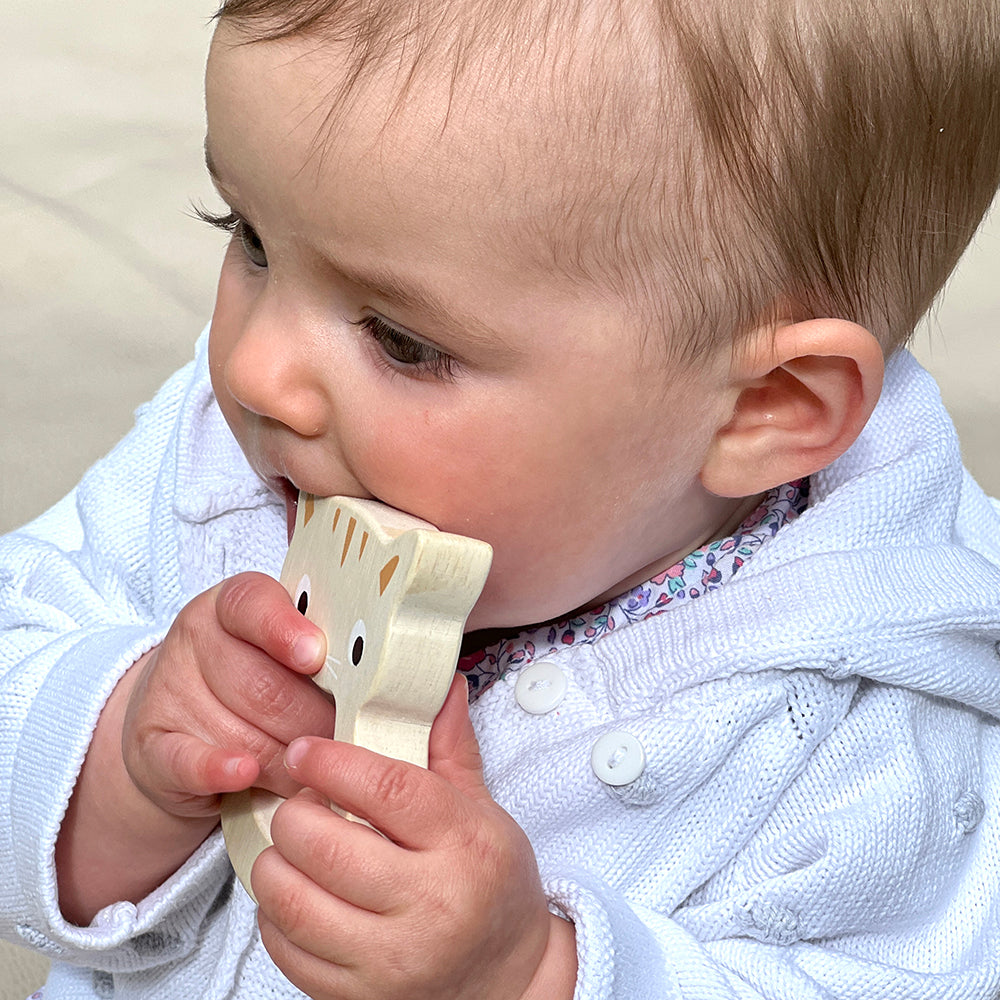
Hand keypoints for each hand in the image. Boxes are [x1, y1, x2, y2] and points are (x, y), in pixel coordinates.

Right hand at [122, 571, 335, 818]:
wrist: (178, 723)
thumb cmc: (255, 678)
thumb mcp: (280, 649)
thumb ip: (316, 650)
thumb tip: (372, 673)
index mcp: (232, 606)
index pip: (254, 604)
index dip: (285, 630)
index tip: (316, 654)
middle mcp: (197, 641)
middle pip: (263, 684)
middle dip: (314, 718)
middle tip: (348, 738)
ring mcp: (171, 694)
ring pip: (242, 731)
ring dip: (289, 759)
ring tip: (319, 771)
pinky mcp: (153, 748)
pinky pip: (188, 760)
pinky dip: (220, 769)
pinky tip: (244, 774)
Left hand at [252, 676, 576, 999]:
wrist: (506, 980)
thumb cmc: (492, 886)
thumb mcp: (483, 810)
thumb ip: (450, 746)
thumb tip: (440, 683)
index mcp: (464, 844)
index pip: (387, 790)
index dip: (333, 762)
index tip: (306, 750)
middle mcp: (430, 903)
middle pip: (325, 844)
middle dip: (295, 811)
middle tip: (301, 800)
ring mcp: (391, 958)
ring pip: (293, 899)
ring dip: (276, 861)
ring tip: (292, 845)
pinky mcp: (357, 997)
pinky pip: (286, 948)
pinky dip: (276, 914)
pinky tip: (297, 893)